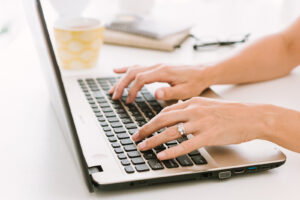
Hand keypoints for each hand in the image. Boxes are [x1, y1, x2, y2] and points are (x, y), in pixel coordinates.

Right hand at [109, 64, 214, 102]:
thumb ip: (170, 92)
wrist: (203, 73)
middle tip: (114, 97)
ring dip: (121, 79)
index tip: (128, 101)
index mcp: (163, 72)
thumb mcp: (185, 91)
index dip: (132, 90)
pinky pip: (138, 66)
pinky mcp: (157, 68)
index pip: (141, 79)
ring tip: (112, 89)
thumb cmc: (195, 83)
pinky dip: (126, 69)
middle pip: (133, 72)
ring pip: (133, 69)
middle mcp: (157, 66)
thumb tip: (155, 93)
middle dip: (121, 84)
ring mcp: (156, 66)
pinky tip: (117, 71)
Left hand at [132, 97, 272, 159]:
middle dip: (146, 129)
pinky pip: (186, 145)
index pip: (165, 111)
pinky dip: (172, 151)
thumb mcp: (206, 104)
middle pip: (163, 119)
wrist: (252, 116)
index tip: (143, 128)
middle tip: (136, 137)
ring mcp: (201, 123)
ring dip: (154, 140)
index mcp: (192, 102)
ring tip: (144, 147)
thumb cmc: (230, 112)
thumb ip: (190, 108)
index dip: (151, 120)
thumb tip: (176, 112)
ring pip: (171, 132)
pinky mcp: (209, 136)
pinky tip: (162, 155)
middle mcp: (194, 111)